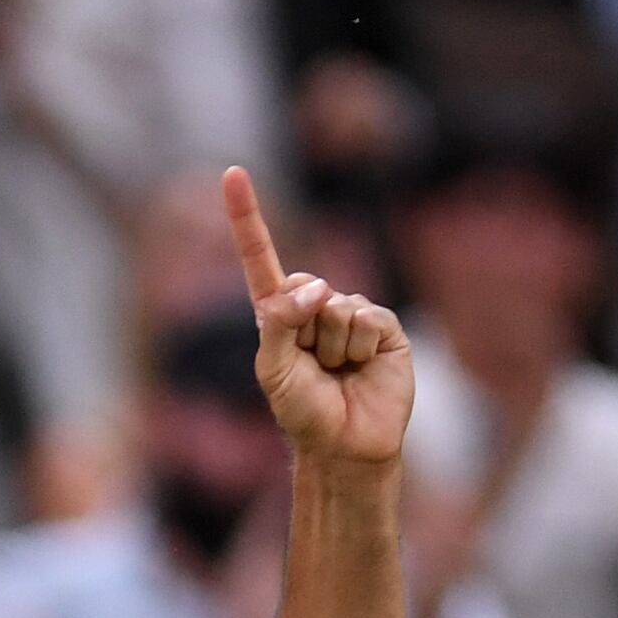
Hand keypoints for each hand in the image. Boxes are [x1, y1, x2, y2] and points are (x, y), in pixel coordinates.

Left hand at [224, 168, 411, 470]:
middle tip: (311, 365)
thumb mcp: (272, 370)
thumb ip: (279, 322)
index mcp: (279, 313)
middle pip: (303, 286)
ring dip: (332, 347)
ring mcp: (350, 314)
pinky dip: (360, 347)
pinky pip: (366, 319)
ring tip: (337, 372)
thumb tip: (315, 284)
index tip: (233, 172)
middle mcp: (315, 306)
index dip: (248, 216)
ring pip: (336, 307)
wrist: (346, 445)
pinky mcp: (383, 327)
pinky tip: (363, 368)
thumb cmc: (302, 411)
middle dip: (303, 328)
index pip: (261, 257)